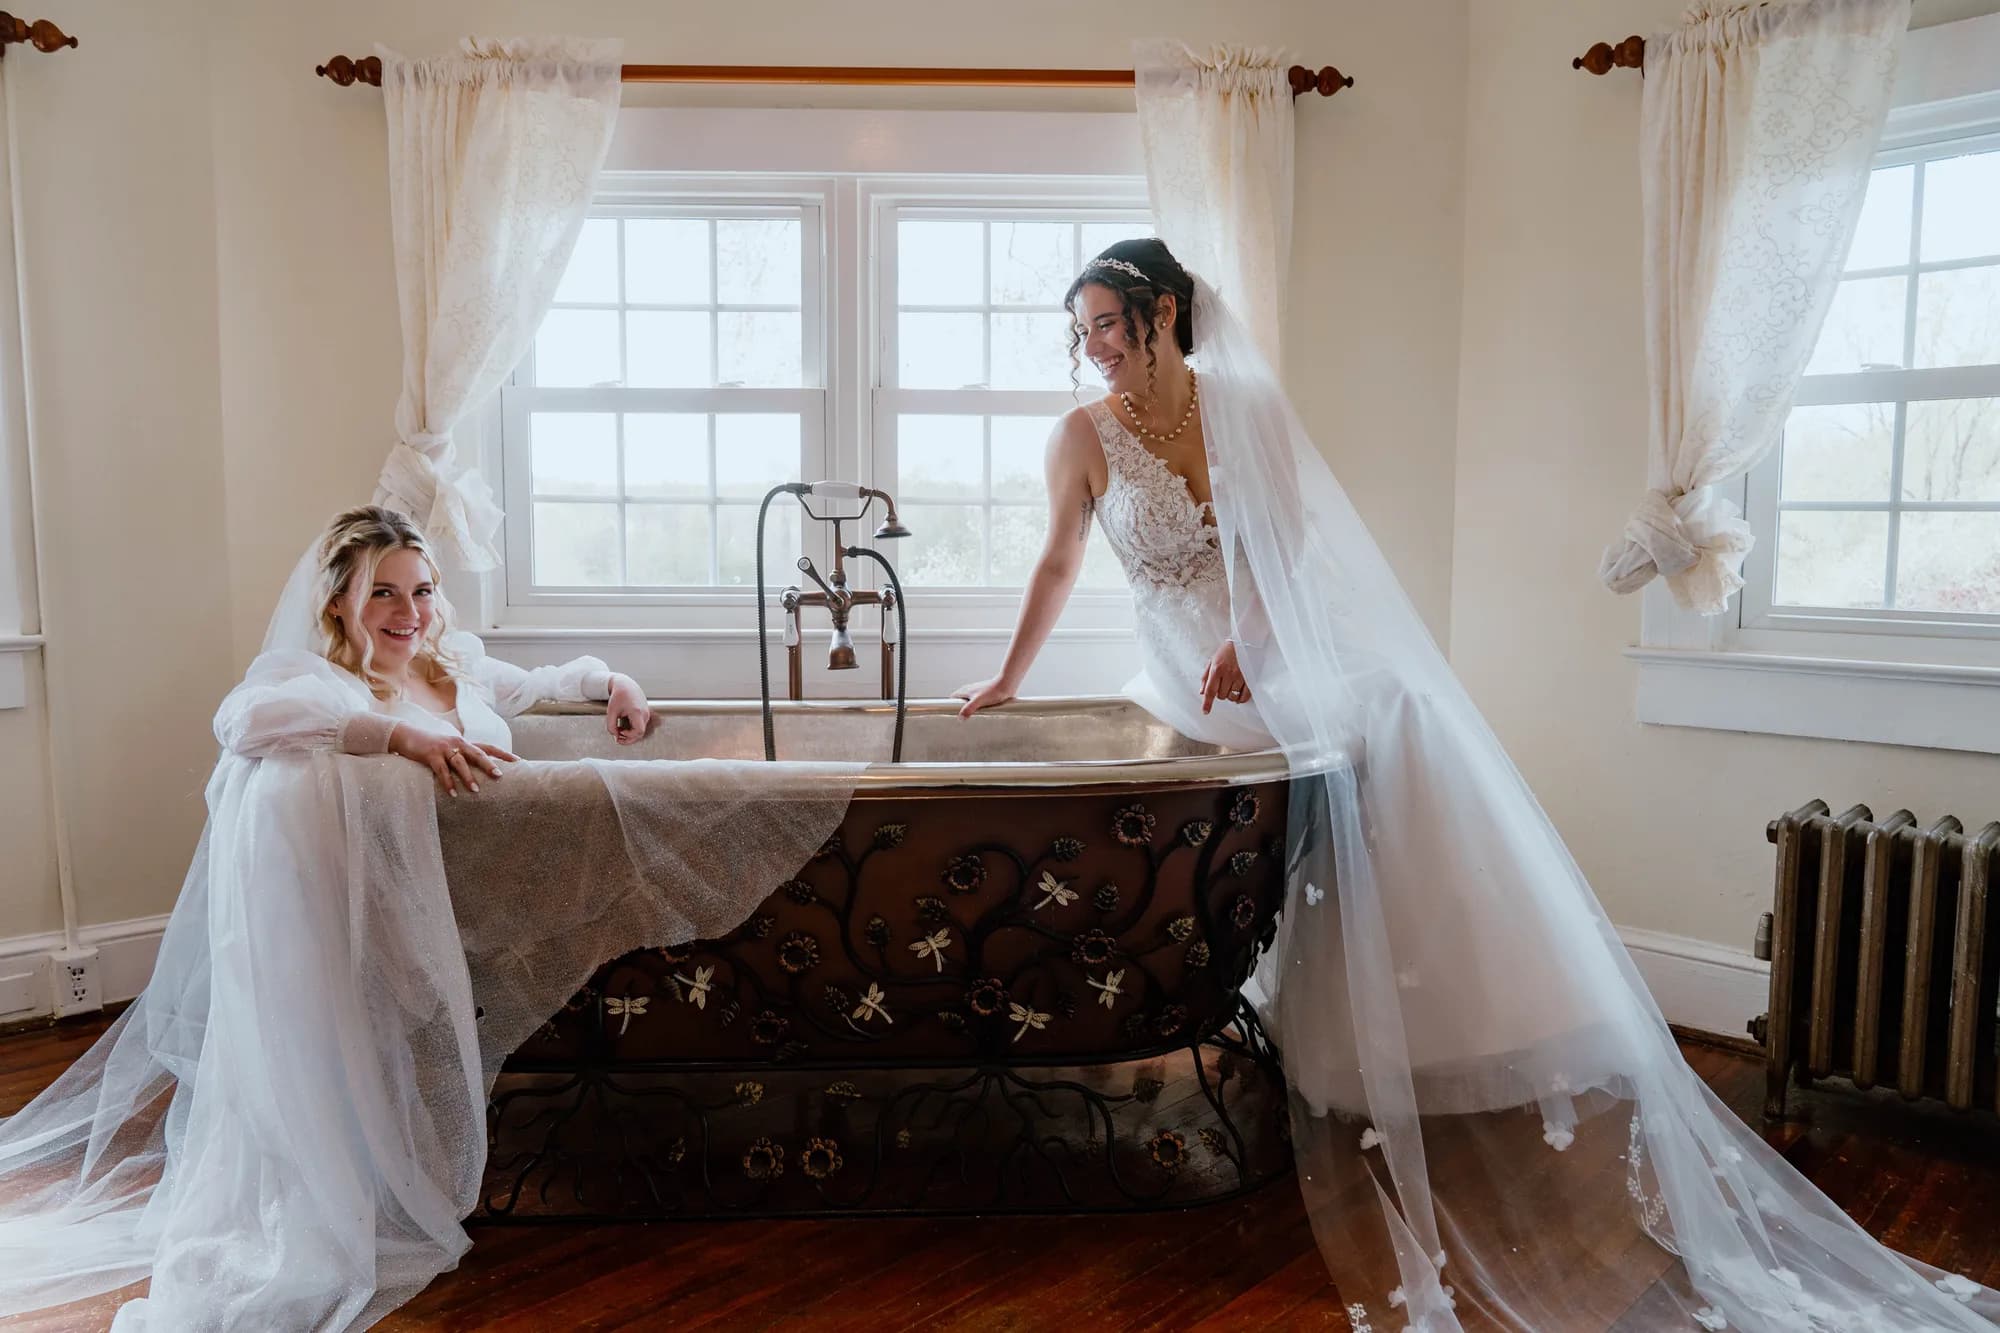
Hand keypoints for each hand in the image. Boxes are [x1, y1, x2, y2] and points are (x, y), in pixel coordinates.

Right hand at [388, 723, 516, 795]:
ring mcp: (444, 748)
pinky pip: (441, 770)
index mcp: (465, 743)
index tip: (519, 761)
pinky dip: (447, 782)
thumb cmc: (432, 746)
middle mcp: (458, 743)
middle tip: (500, 776)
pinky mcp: (431, 754)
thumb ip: (464, 757)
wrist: (408, 735)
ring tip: (476, 790)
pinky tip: (453, 793)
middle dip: (489, 765)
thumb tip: (480, 773)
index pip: (488, 747)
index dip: (503, 754)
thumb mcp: (451, 749)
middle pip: (478, 754)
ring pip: (460, 763)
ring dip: (468, 777)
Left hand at [605, 675, 653, 744]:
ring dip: (630, 734)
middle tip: (618, 739)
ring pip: (641, 730)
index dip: (629, 736)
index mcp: (637, 712)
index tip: (620, 732)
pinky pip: (640, 726)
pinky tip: (624, 728)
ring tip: (619, 732)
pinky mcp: (645, 714)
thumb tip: (615, 736)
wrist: (626, 685)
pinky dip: (632, 730)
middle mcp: (644, 714)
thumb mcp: (611, 711)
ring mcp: (646, 714)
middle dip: (629, 739)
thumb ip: (611, 725)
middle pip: (640, 733)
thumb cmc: (619, 696)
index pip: (638, 731)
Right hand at [952, 677, 1017, 718]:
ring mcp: (977, 693)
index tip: (950, 715)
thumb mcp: (979, 701)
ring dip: (969, 710)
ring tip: (971, 720)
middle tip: (961, 721)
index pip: (952, 698)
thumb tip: (960, 718)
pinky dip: (977, 709)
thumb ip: (968, 709)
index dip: (950, 706)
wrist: (1007, 685)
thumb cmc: (993, 691)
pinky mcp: (985, 696)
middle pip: (960, 701)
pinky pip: (977, 704)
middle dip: (959, 710)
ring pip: (969, 703)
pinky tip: (982, 715)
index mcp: (965, 690)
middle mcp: (970, 691)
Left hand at [1199, 640, 1252, 713]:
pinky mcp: (1250, 679)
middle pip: (1221, 695)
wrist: (1244, 641)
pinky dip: (1240, 699)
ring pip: (1232, 697)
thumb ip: (1206, 677)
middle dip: (1220, 694)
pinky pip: (1244, 696)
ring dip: (1230, 695)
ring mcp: (1240, 677)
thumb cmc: (1227, 651)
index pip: (1210, 690)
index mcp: (1217, 669)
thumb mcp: (1212, 660)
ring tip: (1230, 687)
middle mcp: (1228, 674)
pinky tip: (1238, 695)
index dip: (1207, 703)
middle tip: (1222, 685)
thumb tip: (1202, 692)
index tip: (1205, 711)